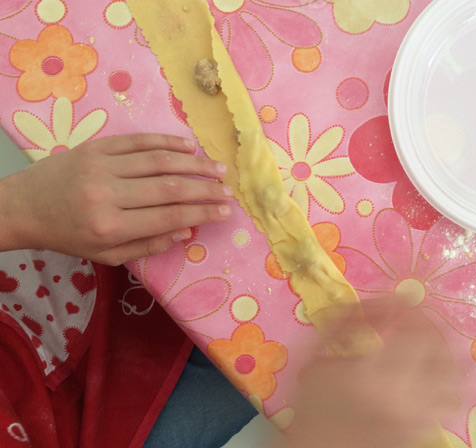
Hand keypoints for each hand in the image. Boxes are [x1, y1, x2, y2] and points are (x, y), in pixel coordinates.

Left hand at [0, 134, 232, 264]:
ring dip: (194, 164)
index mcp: (110, 227)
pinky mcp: (97, 146)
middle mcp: (108, 194)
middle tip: (228, 190)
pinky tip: (189, 147)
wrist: (24, 207)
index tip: (225, 211)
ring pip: (159, 160)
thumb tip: (187, 231)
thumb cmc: (69, 236)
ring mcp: (102, 165)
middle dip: (205, 188)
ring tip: (218, 168)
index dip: (202, 213)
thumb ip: (148, 245)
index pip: (168, 217)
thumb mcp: (107, 256)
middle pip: (170, 187)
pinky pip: (139, 141)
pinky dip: (168, 142)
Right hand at [283, 299, 459, 447]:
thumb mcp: (316, 363)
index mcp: (371, 375)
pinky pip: (452, 400)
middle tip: (418, 318)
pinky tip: (439, 372)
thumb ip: (340, 327)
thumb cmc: (312, 412)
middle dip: (432, 325)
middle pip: (440, 347)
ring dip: (450, 352)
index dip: (410, 308)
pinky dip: (452, 380)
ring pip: (457, 376)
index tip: (401, 300)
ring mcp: (419, 415)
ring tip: (437, 342)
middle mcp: (402, 395)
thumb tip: (369, 303)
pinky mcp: (424, 429)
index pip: (411, 328)